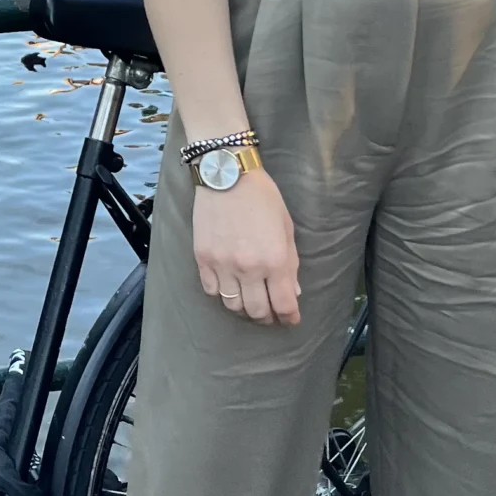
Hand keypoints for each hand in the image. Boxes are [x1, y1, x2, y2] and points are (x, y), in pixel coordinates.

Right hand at [191, 166, 299, 325]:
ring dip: (244, 308)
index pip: (284, 304)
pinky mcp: (203, 259)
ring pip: (233, 305)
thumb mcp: (286, 227)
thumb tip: (292, 291)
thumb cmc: (263, 198)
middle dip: (267, 317)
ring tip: (249, 300)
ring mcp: (223, 265)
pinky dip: (222, 293)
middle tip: (270, 313)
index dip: (289, 317)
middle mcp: (249, 268)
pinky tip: (228, 285)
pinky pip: (212, 290)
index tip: (290, 319)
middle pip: (257, 312)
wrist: (227, 176)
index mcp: (275, 260)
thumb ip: (290, 263)